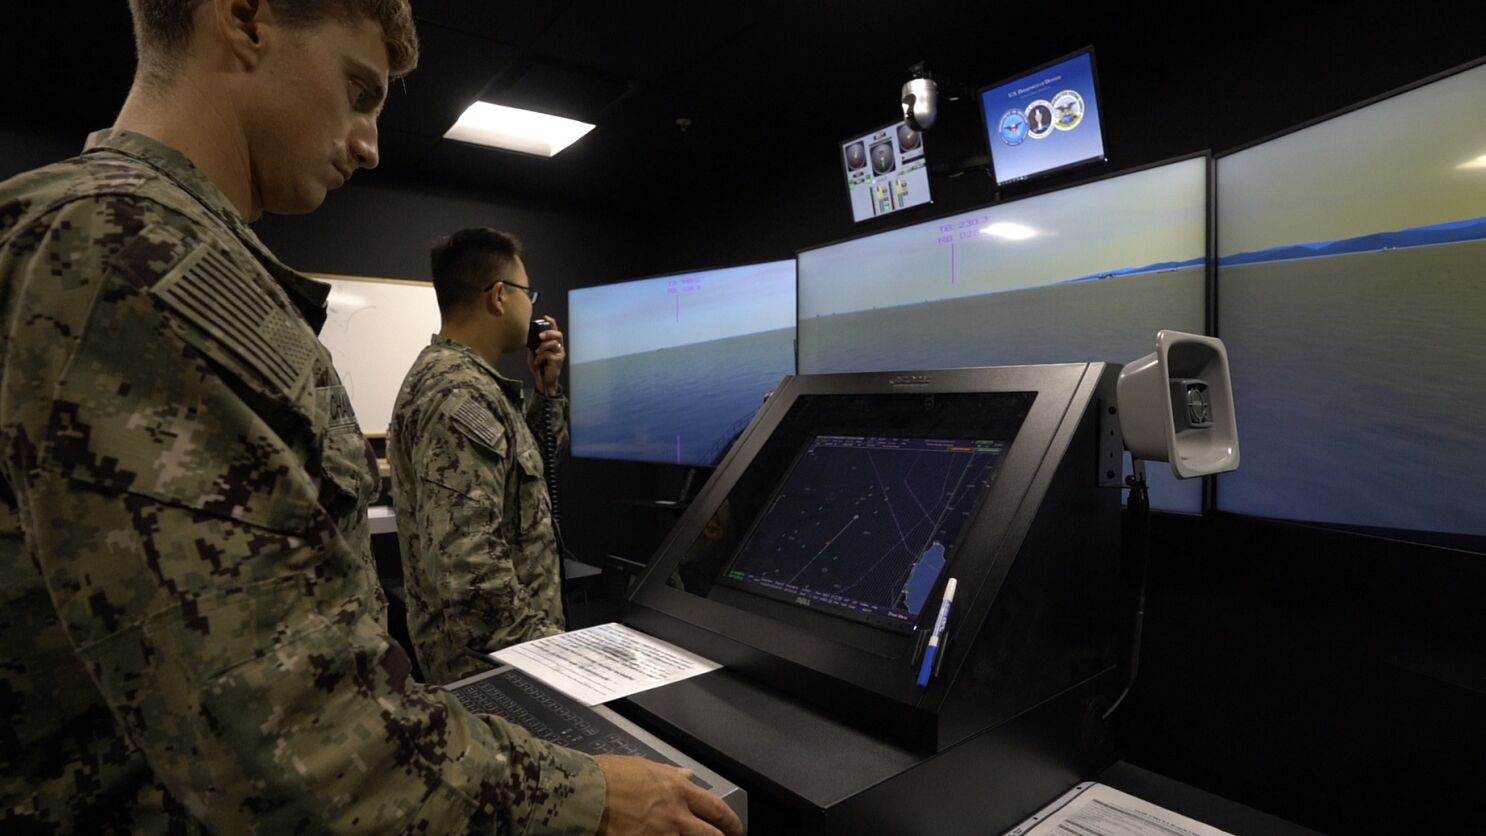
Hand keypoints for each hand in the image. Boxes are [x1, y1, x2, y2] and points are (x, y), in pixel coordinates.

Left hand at [527, 314, 565, 395]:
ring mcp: (559, 354)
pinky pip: (549, 354)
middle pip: (558, 335)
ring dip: (543, 346)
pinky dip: (540, 357)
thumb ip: (534, 344)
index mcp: (553, 343)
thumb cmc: (539, 366)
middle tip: (540, 336)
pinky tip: (537, 362)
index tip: (545, 317)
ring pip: (554, 344)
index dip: (551, 323)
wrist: (543, 380)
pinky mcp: (558, 360)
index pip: (555, 330)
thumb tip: (528, 336)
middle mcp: (559, 347)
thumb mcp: (534, 353)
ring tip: (537, 352)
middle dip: (548, 333)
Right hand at [593, 755, 743, 835]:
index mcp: (679, 790)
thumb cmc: (611, 776)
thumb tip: (686, 775)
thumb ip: (671, 775)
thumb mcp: (647, 767)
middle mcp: (677, 815)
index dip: (731, 822)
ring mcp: (663, 835)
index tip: (734, 828)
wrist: (587, 792)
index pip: (717, 809)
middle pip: (713, 835)